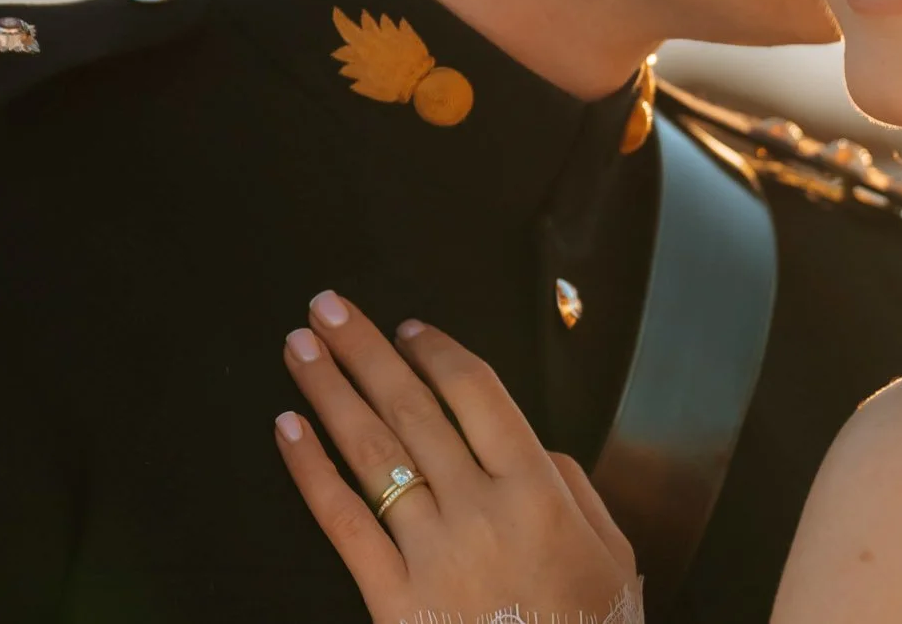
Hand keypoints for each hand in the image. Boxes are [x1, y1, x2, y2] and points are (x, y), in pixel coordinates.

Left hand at [275, 291, 638, 622]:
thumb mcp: (612, 557)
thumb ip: (576, 489)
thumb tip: (536, 449)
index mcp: (537, 491)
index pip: (477, 394)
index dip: (436, 352)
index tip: (408, 329)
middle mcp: (480, 511)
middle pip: (413, 408)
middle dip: (366, 351)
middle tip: (329, 307)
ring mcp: (432, 555)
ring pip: (373, 453)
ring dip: (331, 391)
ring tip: (301, 348)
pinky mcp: (394, 601)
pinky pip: (343, 521)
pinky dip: (311, 471)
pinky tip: (289, 430)